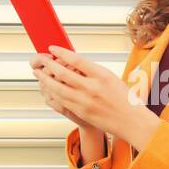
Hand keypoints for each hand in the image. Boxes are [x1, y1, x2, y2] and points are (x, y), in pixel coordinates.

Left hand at [39, 45, 161, 151]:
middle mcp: (93, 88)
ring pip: (58, 88)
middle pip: (63, 73)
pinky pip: (61, 100)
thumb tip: (72, 62)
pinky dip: (51, 92)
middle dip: (49, 65)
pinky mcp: (81, 112)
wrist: (131, 121)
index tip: (52, 48)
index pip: (77, 60)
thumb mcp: (111, 78)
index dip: (62, 53)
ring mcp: (85, 101)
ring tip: (38, 73)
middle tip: (41, 59)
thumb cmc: (124, 98)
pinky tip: (47, 87)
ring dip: (45, 79)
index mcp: (102, 75)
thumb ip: (92, 71)